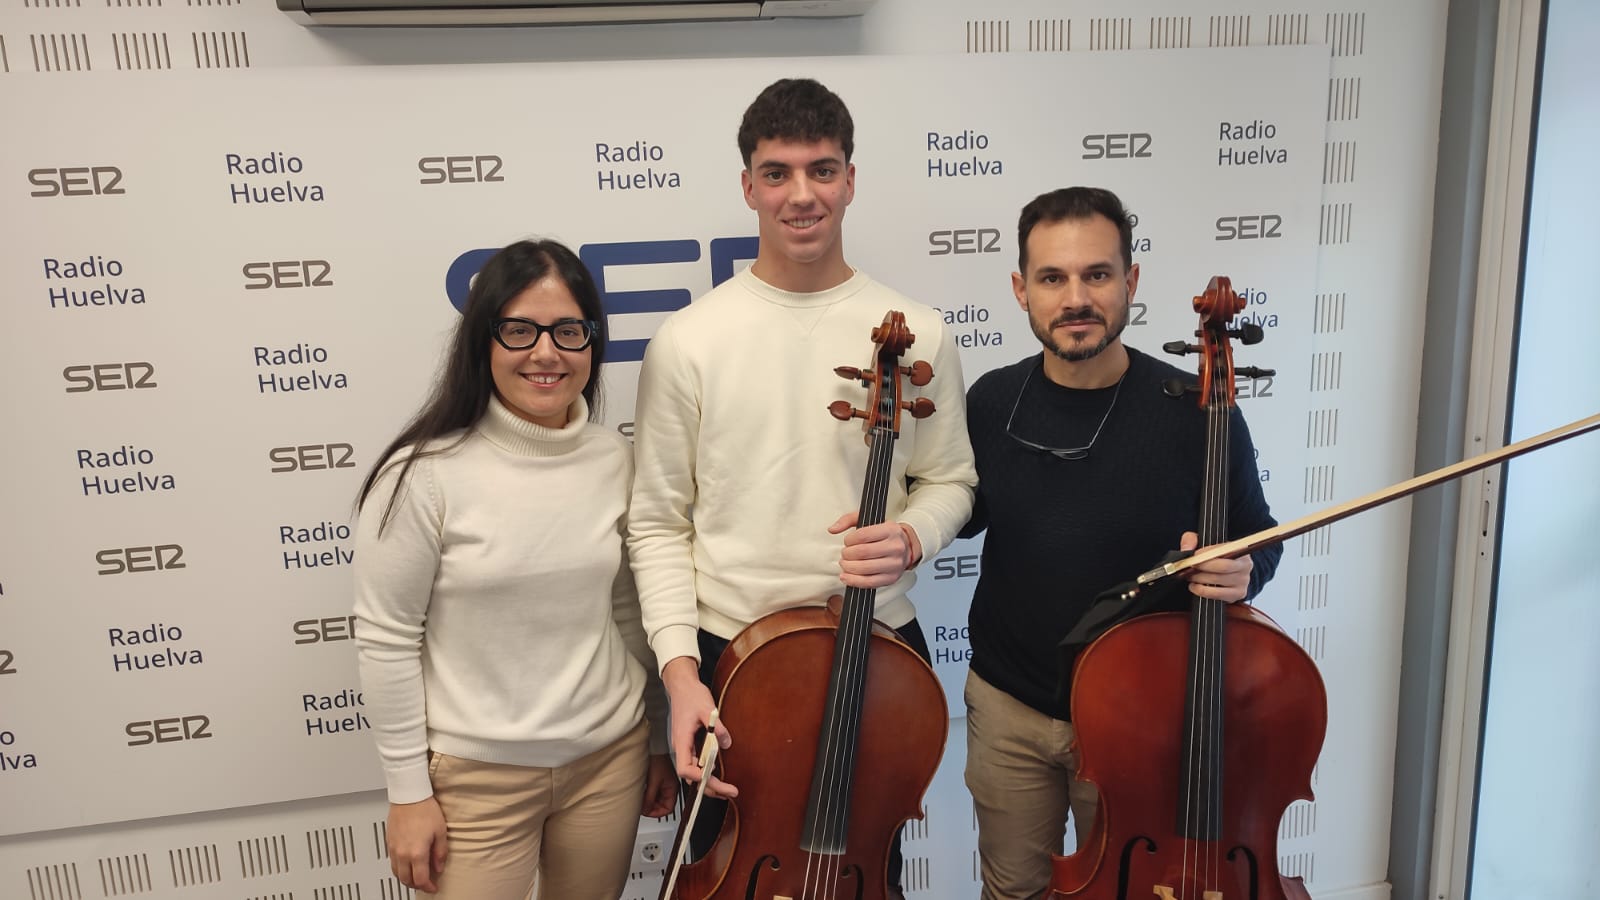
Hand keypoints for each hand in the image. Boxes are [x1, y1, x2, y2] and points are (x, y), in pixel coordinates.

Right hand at [386, 796, 447, 892]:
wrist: (409, 795)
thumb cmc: (424, 809)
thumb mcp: (440, 831)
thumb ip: (440, 852)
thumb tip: (439, 866)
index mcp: (417, 852)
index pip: (420, 879)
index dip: (428, 887)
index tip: (433, 887)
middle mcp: (402, 853)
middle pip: (406, 879)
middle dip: (416, 885)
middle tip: (426, 883)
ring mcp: (394, 848)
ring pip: (396, 873)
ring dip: (406, 878)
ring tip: (416, 876)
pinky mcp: (389, 843)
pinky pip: (392, 862)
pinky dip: (399, 868)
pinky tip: (407, 864)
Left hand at [641, 753, 678, 817]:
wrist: (652, 748)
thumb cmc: (656, 760)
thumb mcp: (653, 782)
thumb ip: (650, 798)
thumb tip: (645, 810)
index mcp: (673, 788)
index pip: (668, 808)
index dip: (657, 813)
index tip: (647, 812)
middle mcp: (669, 787)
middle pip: (661, 805)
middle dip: (651, 808)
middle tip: (641, 807)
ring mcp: (662, 784)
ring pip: (656, 800)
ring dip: (648, 802)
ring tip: (640, 799)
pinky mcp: (656, 781)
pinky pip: (652, 793)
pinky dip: (646, 796)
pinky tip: (641, 793)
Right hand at [661, 657, 736, 799]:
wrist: (682, 686)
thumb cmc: (691, 695)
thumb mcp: (707, 709)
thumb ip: (717, 728)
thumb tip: (726, 744)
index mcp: (681, 740)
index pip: (684, 768)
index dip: (697, 776)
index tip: (712, 777)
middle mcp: (681, 748)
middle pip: (691, 777)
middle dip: (710, 787)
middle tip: (731, 792)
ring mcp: (685, 747)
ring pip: (694, 774)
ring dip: (709, 784)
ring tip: (727, 790)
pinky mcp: (690, 745)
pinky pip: (697, 764)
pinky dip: (707, 773)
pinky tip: (718, 775)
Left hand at [829, 513, 921, 587]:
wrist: (904, 547)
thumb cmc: (884, 535)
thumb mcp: (869, 520)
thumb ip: (848, 520)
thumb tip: (832, 529)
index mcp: (890, 530)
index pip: (863, 535)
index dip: (849, 540)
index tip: (847, 541)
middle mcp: (895, 547)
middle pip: (862, 552)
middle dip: (847, 554)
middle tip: (845, 554)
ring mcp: (894, 564)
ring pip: (864, 568)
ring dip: (848, 567)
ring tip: (845, 563)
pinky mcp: (891, 578)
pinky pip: (869, 582)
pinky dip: (853, 581)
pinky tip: (846, 576)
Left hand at [1179, 531, 1252, 602]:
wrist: (1226, 571)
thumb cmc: (1213, 555)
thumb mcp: (1202, 542)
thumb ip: (1192, 540)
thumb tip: (1186, 549)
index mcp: (1240, 549)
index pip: (1224, 550)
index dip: (1207, 553)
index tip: (1194, 556)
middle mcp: (1245, 565)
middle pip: (1223, 567)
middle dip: (1202, 567)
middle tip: (1188, 568)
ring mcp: (1243, 581)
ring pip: (1218, 581)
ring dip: (1199, 579)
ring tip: (1189, 576)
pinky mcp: (1238, 594)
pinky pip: (1218, 594)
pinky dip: (1203, 591)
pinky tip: (1195, 586)